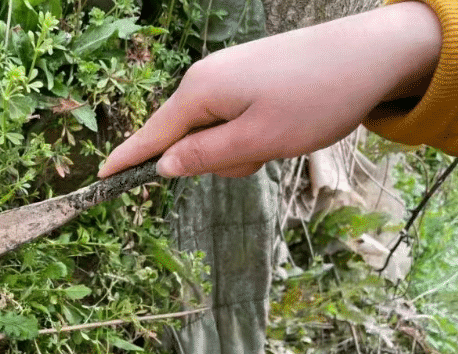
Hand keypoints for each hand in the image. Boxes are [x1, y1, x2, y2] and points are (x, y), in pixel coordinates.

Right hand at [98, 2, 440, 179]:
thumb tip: (162, 167)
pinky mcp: (248, 77)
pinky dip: (252, 134)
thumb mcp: (256, 140)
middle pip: (187, 139)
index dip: (128, 161)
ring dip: (241, 149)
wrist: (372, 54)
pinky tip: (282, 125)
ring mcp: (228, 76)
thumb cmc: (315, 98)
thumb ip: (204, 158)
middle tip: (261, 152)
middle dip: (216, 160)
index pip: (151, 135)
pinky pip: (233, 119)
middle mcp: (206, 79)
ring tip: (279, 135)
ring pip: (214, 134)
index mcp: (200, 92)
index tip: (100, 179)